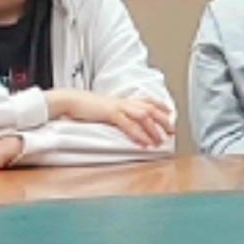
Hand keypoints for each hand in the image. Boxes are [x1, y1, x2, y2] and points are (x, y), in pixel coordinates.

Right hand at [56, 85, 175, 147]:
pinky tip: (144, 143)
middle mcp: (124, 102)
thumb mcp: (106, 109)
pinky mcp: (111, 113)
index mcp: (123, 100)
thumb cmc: (86, 107)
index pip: (147, 101)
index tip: (170, 114)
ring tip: (160, 141)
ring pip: (143, 116)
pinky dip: (138, 134)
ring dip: (153, 129)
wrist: (72, 101)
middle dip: (163, 120)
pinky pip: (128, 124)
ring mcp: (118, 106)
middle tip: (172, 131)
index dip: (160, 107)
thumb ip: (117, 114)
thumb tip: (125, 123)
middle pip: (150, 108)